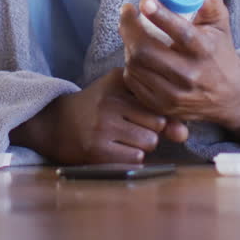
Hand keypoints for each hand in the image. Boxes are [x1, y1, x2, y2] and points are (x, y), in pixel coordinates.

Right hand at [9, 69, 187, 163]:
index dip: (160, 111)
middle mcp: (110, 100)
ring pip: (149, 142)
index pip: (159, 98)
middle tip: (133, 127)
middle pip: (159, 123)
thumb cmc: (98, 108)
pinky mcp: (97, 150)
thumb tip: (184, 134)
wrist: (55, 124)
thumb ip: (158, 110)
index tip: (149, 114)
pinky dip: (132, 157)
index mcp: (117, 80)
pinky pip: (136, 158)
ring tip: (124, 138)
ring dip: (143, 145)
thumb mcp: (122, 96)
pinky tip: (116, 149)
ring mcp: (102, 126)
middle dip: (153, 130)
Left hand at [118, 0, 239, 143]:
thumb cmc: (220, 52)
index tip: (144, 2)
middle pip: (146, 51)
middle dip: (129, 28)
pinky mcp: (162, 106)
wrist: (230, 96)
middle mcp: (190, 75)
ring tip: (131, 31)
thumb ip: (210, 2)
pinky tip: (135, 54)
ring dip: (128, 44)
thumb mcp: (221, 25)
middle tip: (126, 12)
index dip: (160, 16)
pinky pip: (133, 82)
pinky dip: (130, 65)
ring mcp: (175, 94)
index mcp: (205, 51)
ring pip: (136, 66)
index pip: (181, 33)